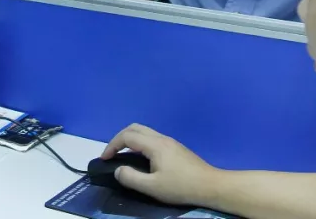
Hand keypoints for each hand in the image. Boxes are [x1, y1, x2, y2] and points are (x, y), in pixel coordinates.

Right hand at [102, 124, 217, 207]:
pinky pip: (152, 138)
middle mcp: (161, 138)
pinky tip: (141, 159)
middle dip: (119, 138)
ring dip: (130, 140)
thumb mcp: (153, 187)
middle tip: (112, 153)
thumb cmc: (181, 186)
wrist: (210, 186)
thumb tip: (118, 170)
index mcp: (154, 145)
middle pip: (135, 128)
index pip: (127, 136)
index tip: (105, 158)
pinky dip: (140, 144)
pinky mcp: (176, 148)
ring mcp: (170, 142)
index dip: (112, 145)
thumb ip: (131, 178)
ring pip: (144, 132)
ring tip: (124, 156)